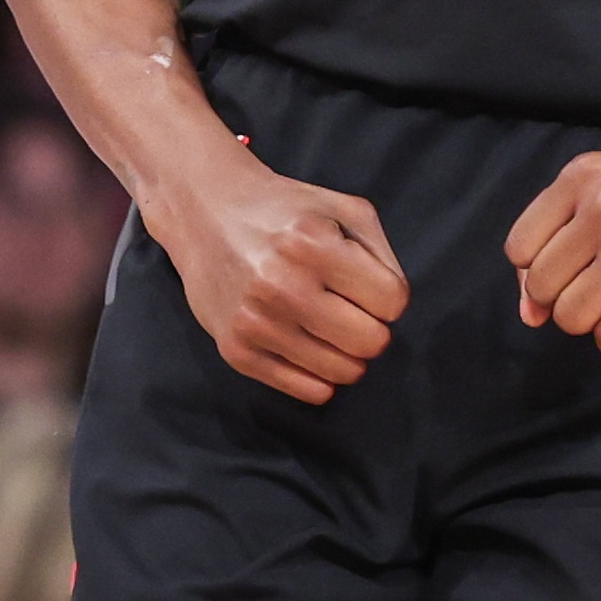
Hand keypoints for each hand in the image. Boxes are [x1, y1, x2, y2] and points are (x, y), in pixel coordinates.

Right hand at [156, 145, 409, 404]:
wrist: (205, 212)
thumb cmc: (285, 211)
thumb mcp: (344, 208)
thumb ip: (382, 254)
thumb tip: (394, 310)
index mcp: (313, 244)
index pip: (392, 302)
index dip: (389, 296)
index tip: (369, 288)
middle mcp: (282, 286)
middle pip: (371, 343)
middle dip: (372, 329)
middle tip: (351, 312)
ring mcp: (255, 322)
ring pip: (342, 373)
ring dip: (346, 354)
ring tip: (328, 327)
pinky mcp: (236, 351)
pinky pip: (307, 391)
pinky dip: (319, 375)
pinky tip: (309, 347)